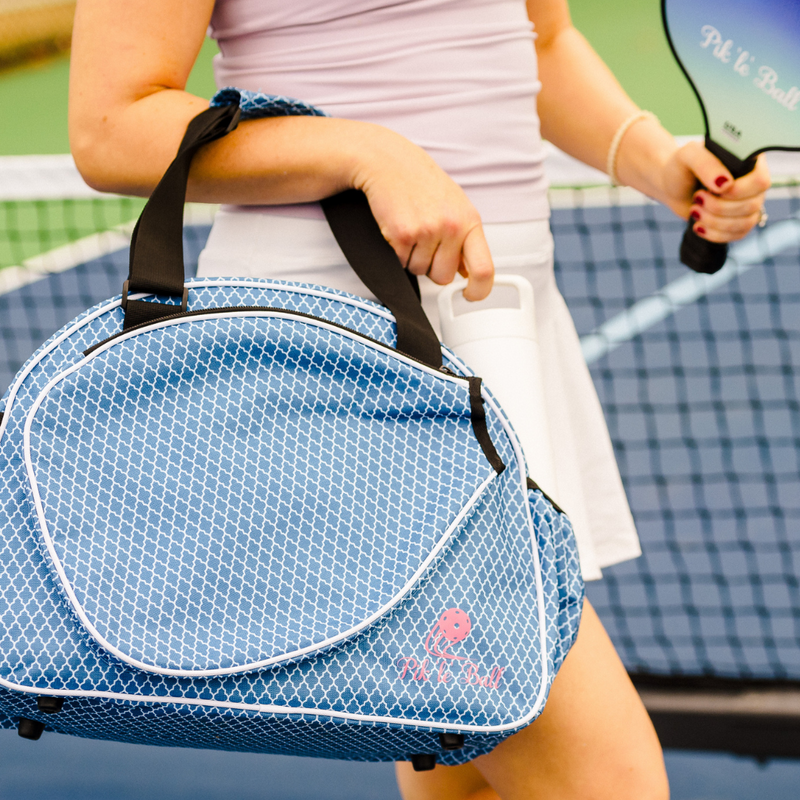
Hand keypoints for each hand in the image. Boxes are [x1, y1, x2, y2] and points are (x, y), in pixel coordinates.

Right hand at [348, 126, 493, 300]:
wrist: (389, 163)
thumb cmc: (422, 184)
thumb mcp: (455, 207)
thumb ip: (465, 240)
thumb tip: (468, 273)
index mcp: (470, 221)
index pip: (484, 270)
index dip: (478, 291)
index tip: (468, 295)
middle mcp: (452, 227)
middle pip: (443, 277)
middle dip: (432, 268)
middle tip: (425, 243)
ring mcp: (428, 231)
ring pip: (420, 271)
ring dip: (412, 258)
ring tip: (412, 230)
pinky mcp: (403, 234)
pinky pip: (401, 263)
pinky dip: (397, 252)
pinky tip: (399, 228)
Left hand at [660, 140, 770, 242]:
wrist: (671, 186)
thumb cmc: (680, 167)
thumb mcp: (688, 156)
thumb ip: (706, 164)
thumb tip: (726, 184)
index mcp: (749, 161)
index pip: (760, 181)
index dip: (737, 191)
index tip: (711, 189)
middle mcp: (753, 182)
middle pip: (752, 205)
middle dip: (719, 208)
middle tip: (697, 198)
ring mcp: (748, 202)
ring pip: (746, 223)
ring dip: (715, 222)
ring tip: (694, 211)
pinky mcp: (738, 220)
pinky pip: (738, 235)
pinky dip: (715, 234)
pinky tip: (698, 226)